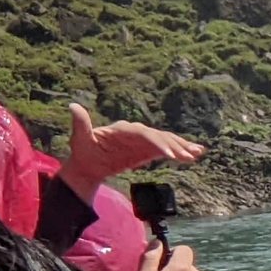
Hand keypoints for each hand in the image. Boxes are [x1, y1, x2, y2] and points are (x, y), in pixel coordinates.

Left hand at [61, 103, 201, 201]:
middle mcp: (135, 131)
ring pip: (166, 141)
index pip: (144, 134)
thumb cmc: (83, 151)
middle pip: (159, 136)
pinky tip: (193, 155)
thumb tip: (73, 105)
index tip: (169, 155)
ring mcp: (143, 140)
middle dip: (175, 145)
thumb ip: (80, 124)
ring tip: (198, 153)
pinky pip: (166, 149)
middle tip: (190, 155)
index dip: (157, 142)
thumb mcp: (79, 139)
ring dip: (182, 147)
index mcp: (122, 129)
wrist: (87, 164)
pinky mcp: (147, 149)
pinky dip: (179, 151)